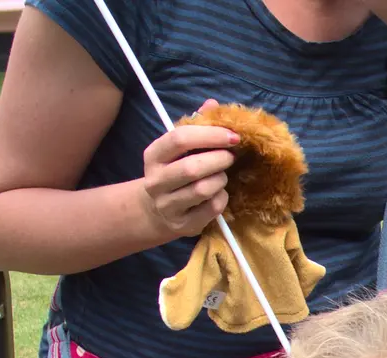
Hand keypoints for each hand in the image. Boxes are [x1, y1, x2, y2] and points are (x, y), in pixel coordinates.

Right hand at [139, 102, 237, 241]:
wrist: (156, 211)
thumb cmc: (175, 172)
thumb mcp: (179, 150)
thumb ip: (195, 127)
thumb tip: (212, 104)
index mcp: (153, 155)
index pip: (179, 139)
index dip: (210, 135)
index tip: (232, 136)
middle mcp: (155, 181)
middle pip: (191, 168)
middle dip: (218, 160)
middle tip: (231, 157)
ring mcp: (167, 205)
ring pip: (203, 190)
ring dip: (221, 180)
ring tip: (223, 175)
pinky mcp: (183, 224)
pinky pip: (211, 209)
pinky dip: (222, 199)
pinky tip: (220, 193)